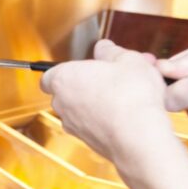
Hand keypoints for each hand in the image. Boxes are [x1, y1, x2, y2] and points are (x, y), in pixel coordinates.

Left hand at [40, 40, 172, 161]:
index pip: (49, 73)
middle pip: (68, 90)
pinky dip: (104, 118)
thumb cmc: (130, 96)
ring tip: (127, 93)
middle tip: (114, 76)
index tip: (84, 66)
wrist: (137, 136)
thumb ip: (111, 52)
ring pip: (81, 108)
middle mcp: (62, 103)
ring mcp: (72, 124)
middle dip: (89, 83)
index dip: (68, 69)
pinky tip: (127, 112)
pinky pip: (92, 124)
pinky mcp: (86, 140)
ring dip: (98, 101)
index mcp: (64, 78)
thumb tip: (104, 48)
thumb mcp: (128, 60)